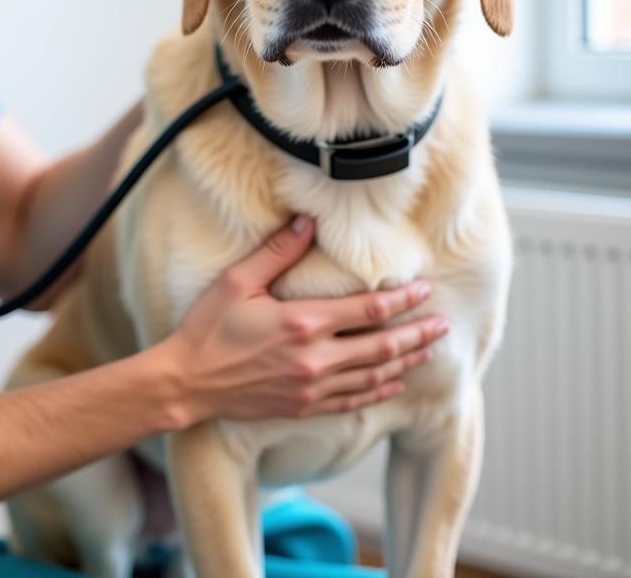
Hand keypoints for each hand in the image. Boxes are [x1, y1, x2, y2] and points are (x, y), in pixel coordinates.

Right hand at [161, 215, 447, 425]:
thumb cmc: (208, 328)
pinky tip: (393, 383)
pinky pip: (353, 400)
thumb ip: (277, 252)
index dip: (401, 299)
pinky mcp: (303, 406)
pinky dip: (378, 390)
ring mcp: (311, 387)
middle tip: (443, 324)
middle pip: (382, 346)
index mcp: (303, 323)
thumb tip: (308, 224)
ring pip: (373, 376)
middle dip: (416, 334)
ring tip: (429, 351)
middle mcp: (315, 359)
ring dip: (405, 362)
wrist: (186, 383)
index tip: (423, 290)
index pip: (368, 309)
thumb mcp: (238, 282)